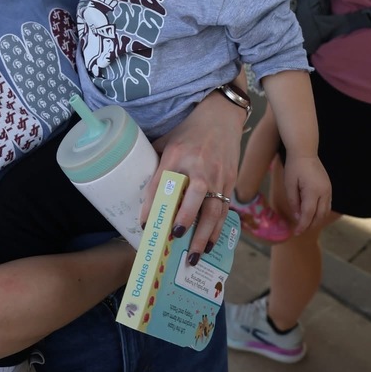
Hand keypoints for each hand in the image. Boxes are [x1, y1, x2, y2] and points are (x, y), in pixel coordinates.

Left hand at [140, 90, 245, 261]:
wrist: (221, 114)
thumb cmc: (189, 129)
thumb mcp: (167, 141)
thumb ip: (157, 164)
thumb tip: (140, 191)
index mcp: (176, 154)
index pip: (162, 182)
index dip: (152, 205)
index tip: (145, 225)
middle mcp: (198, 165)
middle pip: (194, 196)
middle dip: (185, 220)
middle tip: (174, 239)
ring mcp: (217, 174)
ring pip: (213, 209)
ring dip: (204, 235)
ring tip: (194, 256)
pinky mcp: (230, 180)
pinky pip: (224, 209)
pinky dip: (217, 229)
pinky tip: (210, 244)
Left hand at [282, 153, 331, 233]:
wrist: (305, 151)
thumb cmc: (294, 166)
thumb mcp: (289, 184)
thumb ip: (293, 202)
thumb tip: (298, 217)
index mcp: (313, 191)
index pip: (308, 214)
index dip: (302, 226)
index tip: (296, 233)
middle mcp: (324, 192)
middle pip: (319, 216)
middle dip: (310, 225)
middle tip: (300, 230)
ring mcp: (329, 189)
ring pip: (325, 211)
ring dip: (317, 220)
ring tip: (306, 224)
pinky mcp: (329, 187)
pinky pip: (327, 204)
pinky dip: (321, 212)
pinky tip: (313, 214)